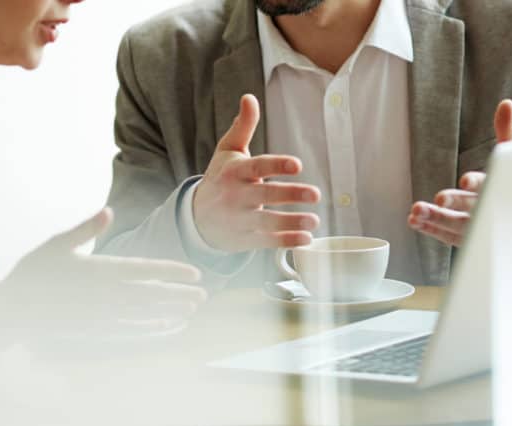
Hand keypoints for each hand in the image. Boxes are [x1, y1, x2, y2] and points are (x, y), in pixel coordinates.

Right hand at [0, 208, 207, 327]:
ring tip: (192, 309)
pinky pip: (131, 330)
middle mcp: (106, 295)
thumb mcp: (57, 244)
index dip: (172, 271)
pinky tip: (167, 327)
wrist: (13, 310)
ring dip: (171, 312)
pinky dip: (152, 329)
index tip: (194, 273)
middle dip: (179, 294)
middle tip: (204, 294)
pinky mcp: (96, 329)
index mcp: (99, 270)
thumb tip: (108, 211)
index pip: (145, 270)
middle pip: (152, 294)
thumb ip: (85, 229)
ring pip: (145, 314)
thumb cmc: (33, 273)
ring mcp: (102, 315)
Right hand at [193, 94, 320, 252]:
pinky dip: (287, 241)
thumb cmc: (219, 178)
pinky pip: (267, 241)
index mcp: (235, 172)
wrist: (196, 218)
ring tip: (314, 220)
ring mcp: (240, 219)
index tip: (297, 165)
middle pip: (265, 195)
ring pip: (267, 221)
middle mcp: (236, 196)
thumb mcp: (227, 151)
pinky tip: (306, 238)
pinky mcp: (245, 239)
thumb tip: (249, 97)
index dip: (277, 165)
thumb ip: (243, 127)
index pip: (257, 167)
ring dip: (292, 222)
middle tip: (315, 194)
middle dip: (291, 194)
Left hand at [408, 99, 511, 245]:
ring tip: (415, 211)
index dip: (478, 182)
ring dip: (436, 219)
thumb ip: (505, 130)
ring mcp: (482, 228)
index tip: (465, 180)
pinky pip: (450, 237)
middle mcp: (493, 209)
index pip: (492, 184)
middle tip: (438, 198)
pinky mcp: (471, 240)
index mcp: (504, 187)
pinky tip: (414, 221)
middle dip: (456, 204)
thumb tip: (506, 103)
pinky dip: (432, 230)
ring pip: (459, 226)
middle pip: (474, 208)